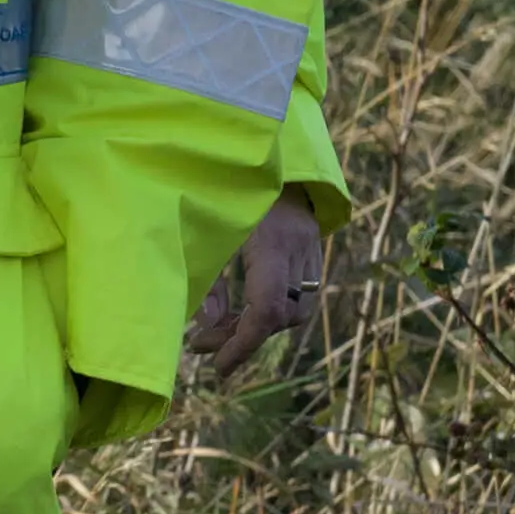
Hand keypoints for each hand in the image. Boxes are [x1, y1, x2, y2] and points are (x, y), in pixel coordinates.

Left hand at [187, 191, 323, 377]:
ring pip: (294, 310)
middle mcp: (300, 247)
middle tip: (201, 344)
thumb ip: (207, 274)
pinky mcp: (313, 247)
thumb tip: (206, 325)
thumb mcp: (207, 221)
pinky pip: (297, 294)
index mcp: (272, 240)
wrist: (268, 146)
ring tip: (216, 331)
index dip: (241, 344)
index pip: (265, 310)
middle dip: (242, 336)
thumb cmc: (223, 177)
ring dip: (257, 326)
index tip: (217, 367)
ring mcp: (312, 247)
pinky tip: (237, 312)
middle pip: (282, 316)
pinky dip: (268, 309)